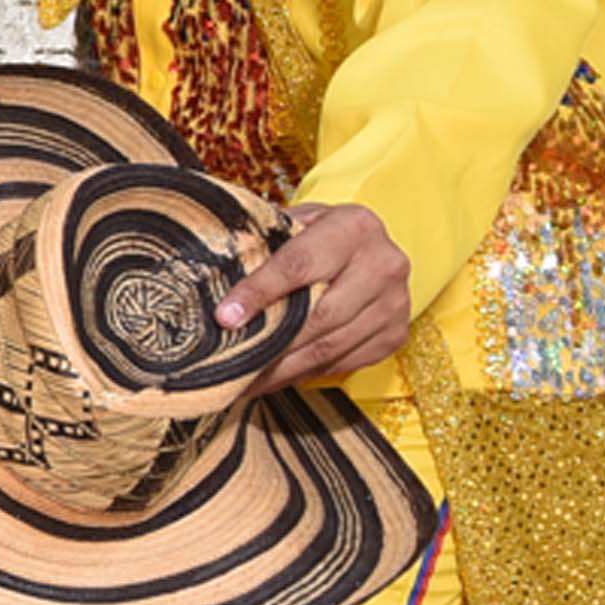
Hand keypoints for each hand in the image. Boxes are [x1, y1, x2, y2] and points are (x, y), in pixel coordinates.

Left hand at [221, 200, 412, 383]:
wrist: (369, 247)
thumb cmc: (318, 234)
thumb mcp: (294, 223)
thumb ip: (264, 241)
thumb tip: (209, 271)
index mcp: (353, 227)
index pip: (299, 264)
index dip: (259, 292)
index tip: (225, 318)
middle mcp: (383, 264)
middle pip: (318, 316)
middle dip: (268, 345)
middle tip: (226, 365)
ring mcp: (395, 303)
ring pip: (330, 347)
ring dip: (281, 370)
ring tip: (243, 381)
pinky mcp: (395, 334)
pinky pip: (343, 363)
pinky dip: (304, 374)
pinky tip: (274, 378)